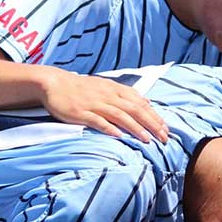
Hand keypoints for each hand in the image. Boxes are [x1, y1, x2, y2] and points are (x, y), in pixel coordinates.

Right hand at [39, 68, 168, 142]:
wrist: (55, 83)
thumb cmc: (82, 87)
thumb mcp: (107, 86)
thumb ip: (127, 95)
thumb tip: (147, 101)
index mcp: (115, 89)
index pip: (140, 103)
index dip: (155, 116)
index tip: (166, 129)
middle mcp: (108, 95)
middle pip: (134, 110)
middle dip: (151, 124)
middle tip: (164, 138)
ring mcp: (95, 104)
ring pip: (120, 116)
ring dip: (135, 128)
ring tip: (147, 139)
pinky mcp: (81, 112)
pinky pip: (98, 120)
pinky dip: (109, 128)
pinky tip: (119, 136)